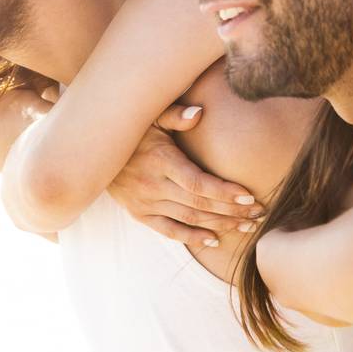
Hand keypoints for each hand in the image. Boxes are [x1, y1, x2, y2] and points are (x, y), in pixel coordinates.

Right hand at [107, 116, 263, 250]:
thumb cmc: (131, 128)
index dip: (225, 192)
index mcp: (160, 160)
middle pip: (200, 204)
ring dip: (220, 224)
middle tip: (259, 213)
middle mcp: (153, 185)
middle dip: (233, 210)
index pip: (198, 183)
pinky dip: (192, 237)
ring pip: (189, 219)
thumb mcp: (150, 115)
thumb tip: (200, 112)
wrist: (92, 151)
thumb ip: (176, 115)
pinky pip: (169, 231)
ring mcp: (145, 202)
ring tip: (247, 225)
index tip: (250, 195)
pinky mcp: (139, 214)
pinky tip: (215, 239)